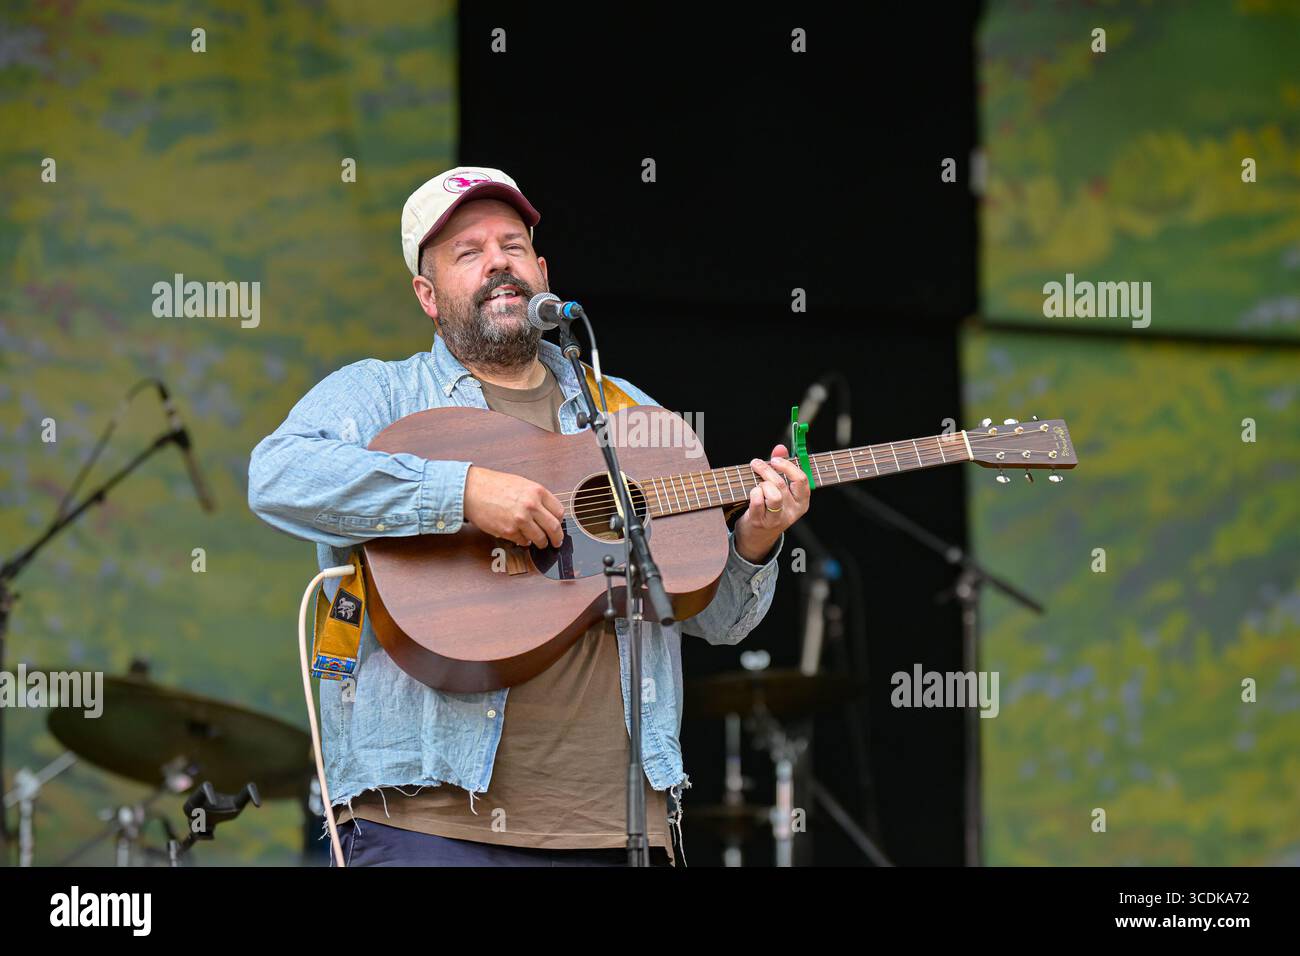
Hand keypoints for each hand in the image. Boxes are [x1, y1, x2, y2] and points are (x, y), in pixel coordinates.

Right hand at [463, 465, 565, 548]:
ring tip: (539, 542)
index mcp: (537, 492)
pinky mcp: (509, 531)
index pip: (559, 512)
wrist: (472, 490)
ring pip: (540, 539)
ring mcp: (520, 520)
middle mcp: (531, 506)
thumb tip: (549, 513)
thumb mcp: (522, 484)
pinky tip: (520, 536)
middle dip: (557, 538)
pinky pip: (523, 542)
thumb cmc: (494, 485)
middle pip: (554, 528)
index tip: (558, 525)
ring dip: (541, 543)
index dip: (560, 521)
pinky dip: (523, 541)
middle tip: (556, 542)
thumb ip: (537, 498)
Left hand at [734, 443, 809, 562]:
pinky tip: (751, 493)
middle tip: (756, 463)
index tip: (775, 460)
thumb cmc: (769, 509)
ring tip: (756, 483)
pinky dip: (752, 493)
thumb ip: (782, 467)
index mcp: (801, 502)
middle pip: (781, 484)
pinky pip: (757, 502)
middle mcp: (791, 511)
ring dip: (760, 483)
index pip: (801, 480)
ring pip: (772, 494)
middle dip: (766, 469)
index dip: (787, 466)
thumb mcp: (780, 490)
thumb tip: (780, 448)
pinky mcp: (760, 522)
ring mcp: (776, 519)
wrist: (757, 537)